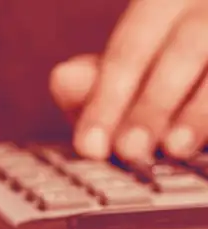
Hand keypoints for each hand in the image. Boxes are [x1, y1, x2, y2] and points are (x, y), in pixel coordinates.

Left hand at [50, 0, 207, 161]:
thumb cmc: (174, 59)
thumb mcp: (135, 65)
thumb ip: (99, 78)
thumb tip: (63, 79)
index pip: (130, 47)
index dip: (107, 99)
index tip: (88, 145)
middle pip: (183, 48)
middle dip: (152, 105)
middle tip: (129, 151)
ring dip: (200, 111)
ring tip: (174, 148)